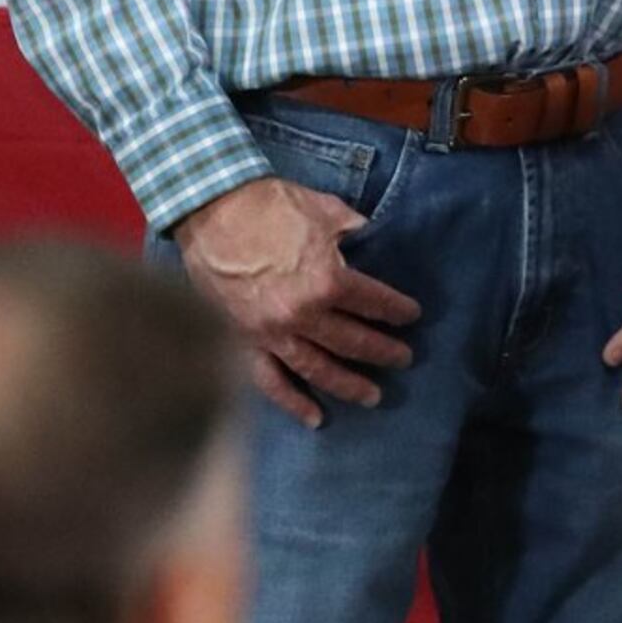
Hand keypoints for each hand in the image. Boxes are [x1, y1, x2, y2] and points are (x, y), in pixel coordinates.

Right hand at [173, 175, 421, 428]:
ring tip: (373, 396)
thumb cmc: (269, 204)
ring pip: (318, 369)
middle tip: (403, 359)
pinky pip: (270, 380)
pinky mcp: (244, 341)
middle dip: (383, 352)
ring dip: (348, 385)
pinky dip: (292, 402)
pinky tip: (315, 418)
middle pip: (353, 342)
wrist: (210, 210)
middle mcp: (303, 315)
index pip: (374, 303)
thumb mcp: (325, 209)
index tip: (411, 316)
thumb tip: (369, 236)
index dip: (397, 310)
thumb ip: (352, 229)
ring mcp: (272, 333)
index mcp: (327, 281)